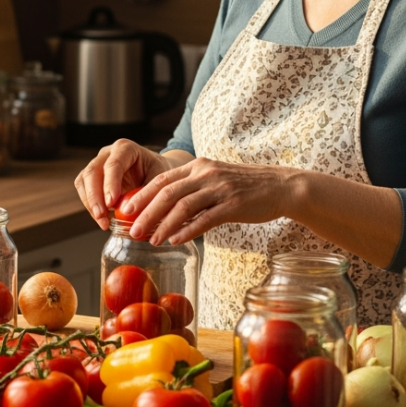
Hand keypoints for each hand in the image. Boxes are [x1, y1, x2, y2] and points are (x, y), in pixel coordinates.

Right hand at [74, 140, 173, 229]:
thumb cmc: (159, 173)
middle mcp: (108, 153)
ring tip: (103, 222)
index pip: (113, 164)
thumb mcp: (160, 181)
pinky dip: (90, 206)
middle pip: (93, 172)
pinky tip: (102, 218)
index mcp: (126, 148)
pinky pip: (84, 189)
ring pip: (84, 181)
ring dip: (90, 203)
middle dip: (95, 196)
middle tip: (102, 216)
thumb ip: (146, 194)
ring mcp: (97, 164)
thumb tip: (127, 212)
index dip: (110, 184)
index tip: (111, 203)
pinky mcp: (92, 177)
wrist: (155, 171)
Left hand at [125, 158, 302, 244]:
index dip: (142, 196)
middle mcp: (205, 173)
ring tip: (151, 240)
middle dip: (146, 213)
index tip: (125, 210)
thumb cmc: (245, 187)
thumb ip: (192, 189)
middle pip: (167, 193)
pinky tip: (175, 240)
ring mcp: (219, 188)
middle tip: (132, 229)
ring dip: (163, 225)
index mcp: (197, 166)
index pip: (162, 180)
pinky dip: (187, 230)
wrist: (280, 186)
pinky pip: (205, 219)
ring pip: (183, 206)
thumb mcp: (214, 179)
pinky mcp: (233, 204)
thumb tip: (165, 210)